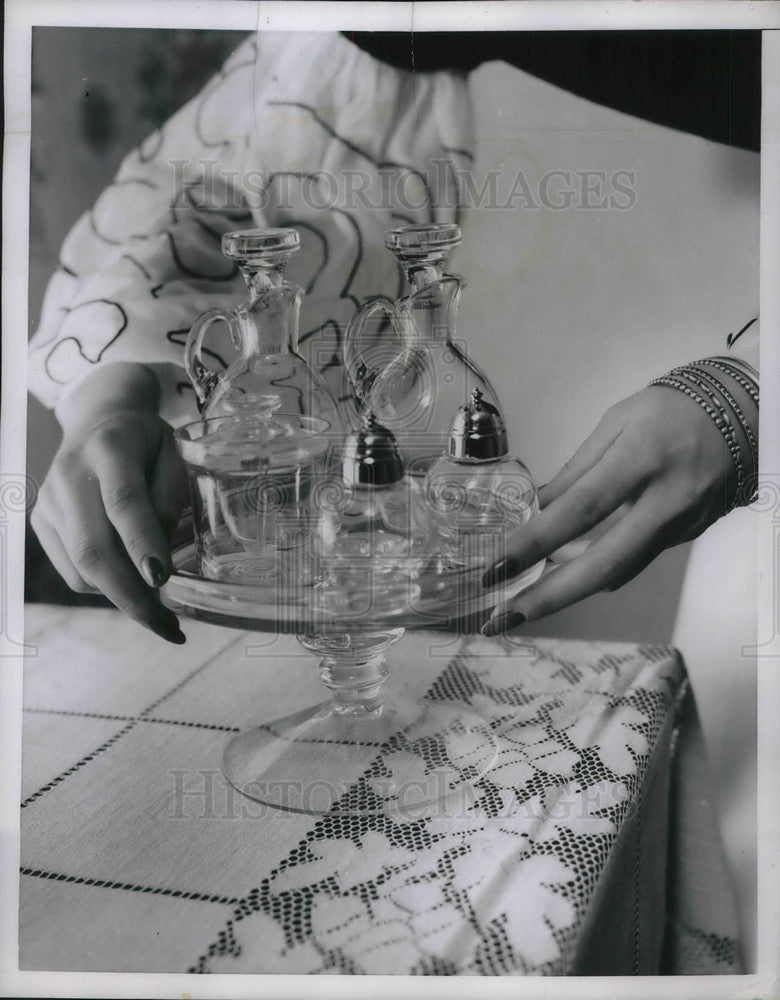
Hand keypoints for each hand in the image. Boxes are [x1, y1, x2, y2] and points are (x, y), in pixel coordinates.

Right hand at [31, 365, 188, 642]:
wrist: (99, 418)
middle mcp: (70, 476)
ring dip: (122, 598)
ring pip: (81, 569)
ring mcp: (48, 501)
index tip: (163, 580)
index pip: (124, 501)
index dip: (142, 543)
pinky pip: (72, 571)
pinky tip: (130, 583)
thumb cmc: (147, 442)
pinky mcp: (40, 522)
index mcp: (111, 448)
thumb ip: (169, 501)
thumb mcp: (174, 455)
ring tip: (159, 612)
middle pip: (93, 548)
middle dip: (132, 596)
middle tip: (168, 627)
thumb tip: (159, 564)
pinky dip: (104, 587)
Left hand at [481, 382, 752, 633]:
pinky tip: (565, 578)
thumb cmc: (670, 411)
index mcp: (641, 458)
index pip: (581, 508)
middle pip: (604, 562)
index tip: (498, 565)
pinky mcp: (685, 539)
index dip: (536, 541)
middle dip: (549, 596)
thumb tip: (534, 509)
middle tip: (503, 617)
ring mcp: (680, 526)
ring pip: (618, 571)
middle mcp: (664, 500)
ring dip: (567, 593)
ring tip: (521, 606)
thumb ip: (575, 470)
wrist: (743, 416)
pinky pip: (633, 562)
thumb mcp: (616, 423)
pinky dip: (596, 573)